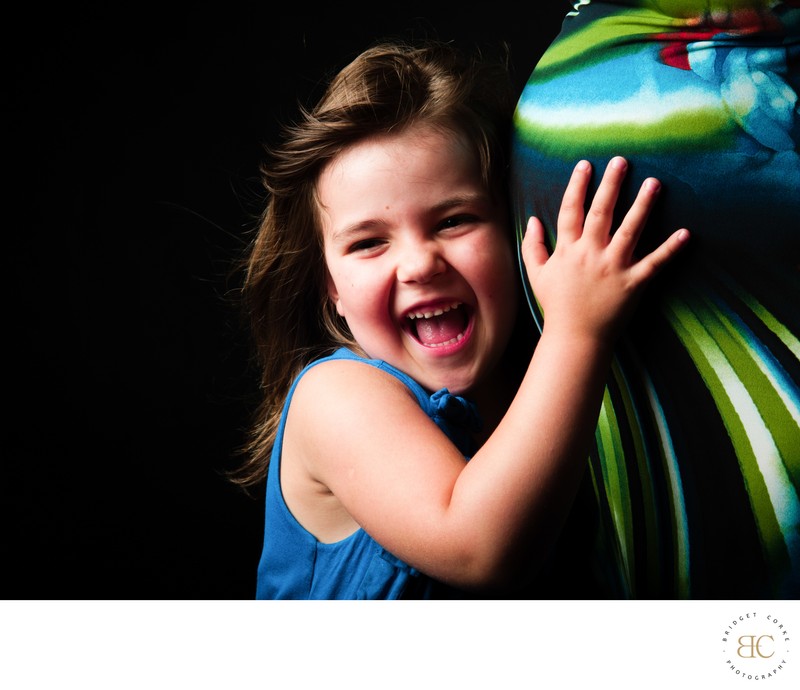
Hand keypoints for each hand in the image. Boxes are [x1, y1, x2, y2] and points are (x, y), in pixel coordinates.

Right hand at [521, 156, 688, 342]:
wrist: (574, 338)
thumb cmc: (556, 305)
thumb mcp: (536, 274)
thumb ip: (533, 246)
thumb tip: (533, 220)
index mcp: (567, 250)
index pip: (571, 211)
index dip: (577, 186)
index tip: (585, 165)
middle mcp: (590, 254)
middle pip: (601, 212)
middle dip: (611, 184)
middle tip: (621, 161)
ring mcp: (613, 268)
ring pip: (629, 230)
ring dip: (642, 205)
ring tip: (654, 183)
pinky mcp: (633, 284)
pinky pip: (654, 264)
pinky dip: (670, 249)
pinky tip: (686, 233)